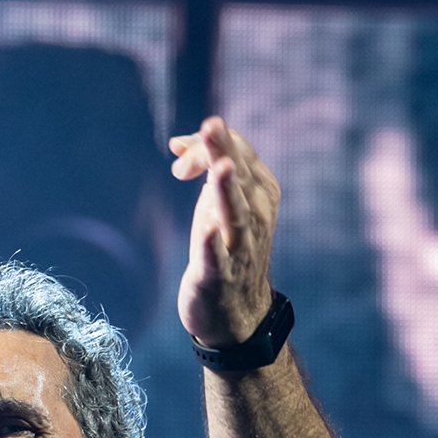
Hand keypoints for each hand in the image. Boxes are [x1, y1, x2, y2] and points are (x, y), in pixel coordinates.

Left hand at [169, 116, 280, 347]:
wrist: (237, 313)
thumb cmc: (227, 247)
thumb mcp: (217, 202)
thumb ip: (203, 167)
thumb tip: (177, 142)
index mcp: (260, 192)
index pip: (239, 151)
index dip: (209, 142)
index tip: (178, 152)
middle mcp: (256, 215)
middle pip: (239, 175)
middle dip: (222, 149)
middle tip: (209, 124)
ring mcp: (239, 247)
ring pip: (235, 213)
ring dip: (227, 190)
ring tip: (221, 167)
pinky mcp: (219, 276)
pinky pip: (218, 258)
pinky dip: (214, 244)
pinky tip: (208, 230)